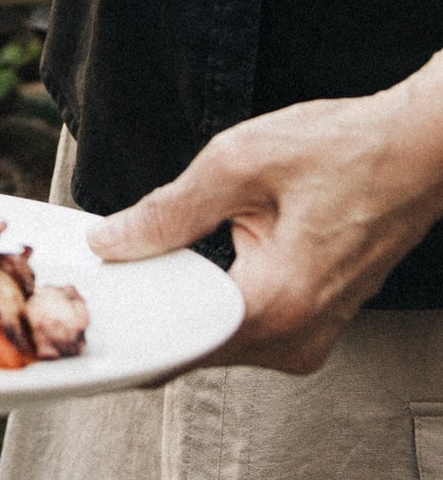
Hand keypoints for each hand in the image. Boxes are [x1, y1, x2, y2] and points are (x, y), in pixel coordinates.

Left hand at [87, 68, 442, 372]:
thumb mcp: (237, 164)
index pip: (177, 344)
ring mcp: (311, 336)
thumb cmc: (344, 149)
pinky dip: (208, 301)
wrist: (422, 149)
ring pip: (215, 338)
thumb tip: (108, 244)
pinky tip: (180, 267)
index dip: (127, 321)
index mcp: (278, 304)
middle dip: (147, 310)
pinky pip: (242, 326)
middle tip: (103, 268)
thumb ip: (166, 212)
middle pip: (192, 346)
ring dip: (177, 305)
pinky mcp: (314, 324)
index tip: (85, 301)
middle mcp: (298, 338)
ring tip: (140, 261)